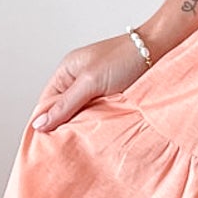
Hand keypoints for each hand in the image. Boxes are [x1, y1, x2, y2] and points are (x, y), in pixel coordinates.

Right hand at [29, 34, 150, 132]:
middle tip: (64, 147)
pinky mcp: (110, 98)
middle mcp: (77, 81)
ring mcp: (94, 90)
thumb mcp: (90, 82)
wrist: (157, 50)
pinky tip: (96, 135)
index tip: (45, 144)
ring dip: (82, 127)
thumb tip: (39, 124)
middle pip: (62, 111)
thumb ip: (65, 105)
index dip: (44, 123)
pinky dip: (96, 124)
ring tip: (80, 143)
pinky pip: (96, 115)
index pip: (46, 103)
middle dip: (64, 127)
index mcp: (66, 72)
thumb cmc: (123, 58)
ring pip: (79, 115)